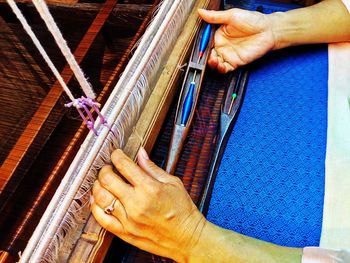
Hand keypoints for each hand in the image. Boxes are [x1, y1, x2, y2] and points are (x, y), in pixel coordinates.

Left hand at [91, 148, 205, 261]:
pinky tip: (98, 199)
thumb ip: (152, 168)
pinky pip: (102, 219)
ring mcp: (128, 220)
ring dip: (98, 186)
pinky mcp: (124, 233)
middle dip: (105, 169)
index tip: (116, 154)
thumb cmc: (182, 210)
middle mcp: (136, 203)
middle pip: (107, 180)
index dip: (117, 155)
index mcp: (149, 188)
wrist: (187, 238)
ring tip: (102, 182)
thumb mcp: (173, 183)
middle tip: (108, 167)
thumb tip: (140, 153)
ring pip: (101, 198)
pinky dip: (96, 207)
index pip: (124, 165)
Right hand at [198, 8, 276, 72]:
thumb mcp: (232, 15)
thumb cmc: (253, 21)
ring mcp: (228, 55)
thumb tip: (201, 12)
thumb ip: (215, 17)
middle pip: (208, 54)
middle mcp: (221, 46)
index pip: (206, 42)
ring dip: (211, 64)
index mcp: (218, 35)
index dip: (202, 45)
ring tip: (213, 60)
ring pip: (215, 63)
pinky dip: (220, 69)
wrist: (268, 30)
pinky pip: (224, 69)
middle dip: (205, 57)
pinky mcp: (234, 62)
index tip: (200, 46)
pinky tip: (220, 65)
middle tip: (205, 55)